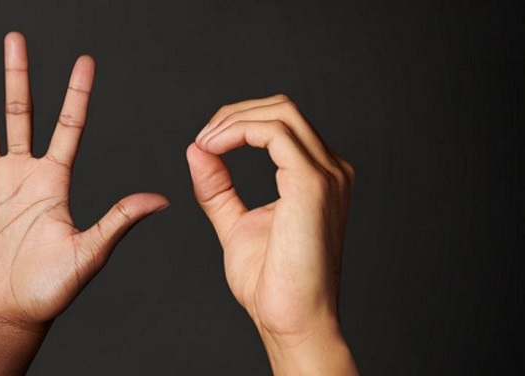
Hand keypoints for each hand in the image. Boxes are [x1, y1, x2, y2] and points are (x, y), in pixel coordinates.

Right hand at [0, 32, 167, 374]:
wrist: (10, 313)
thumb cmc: (53, 288)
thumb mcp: (90, 252)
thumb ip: (119, 220)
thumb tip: (161, 200)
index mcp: (55, 180)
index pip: (68, 126)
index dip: (76, 94)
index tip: (85, 61)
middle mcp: (23, 172)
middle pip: (20, 113)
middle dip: (18, 76)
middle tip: (16, 39)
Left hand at [186, 94, 356, 373]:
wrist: (290, 321)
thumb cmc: (271, 283)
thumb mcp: (235, 223)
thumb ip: (218, 187)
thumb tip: (197, 149)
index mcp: (317, 177)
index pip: (281, 123)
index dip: (238, 123)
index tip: (204, 144)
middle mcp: (330, 170)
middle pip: (282, 108)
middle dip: (234, 114)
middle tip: (202, 139)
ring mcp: (327, 174)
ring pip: (280, 112)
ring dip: (233, 121)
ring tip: (205, 144)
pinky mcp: (313, 184)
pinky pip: (275, 133)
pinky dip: (239, 132)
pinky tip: (214, 149)